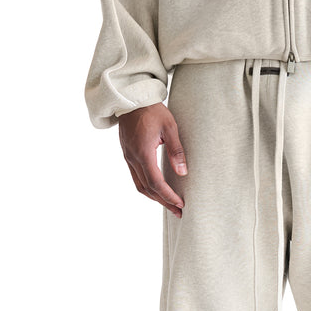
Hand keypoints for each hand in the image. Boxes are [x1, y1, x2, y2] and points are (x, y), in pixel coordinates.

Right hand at [118, 102, 187, 216]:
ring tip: (169, 204)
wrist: (131, 99)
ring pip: (140, 185)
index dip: (168, 196)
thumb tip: (183, 172)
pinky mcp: (127, 155)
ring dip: (154, 197)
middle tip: (179, 211)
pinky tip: (158, 190)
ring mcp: (128, 157)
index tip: (180, 204)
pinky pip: (136, 177)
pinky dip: (148, 187)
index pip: (156, 183)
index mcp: (143, 153)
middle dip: (163, 202)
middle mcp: (132, 158)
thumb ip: (176, 151)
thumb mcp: (170, 127)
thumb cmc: (152, 110)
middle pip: (147, 189)